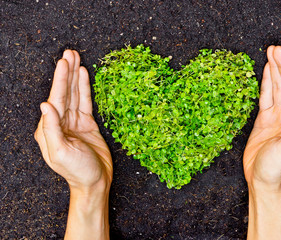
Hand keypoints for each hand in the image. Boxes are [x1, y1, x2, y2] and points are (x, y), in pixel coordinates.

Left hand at [34, 50, 112, 192]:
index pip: (55, 99)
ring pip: (74, 94)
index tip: (64, 62)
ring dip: (74, 76)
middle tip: (70, 52)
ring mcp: (74, 121)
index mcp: (49, 129)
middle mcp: (60, 122)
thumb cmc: (77, 170)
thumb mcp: (61, 152)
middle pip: (64, 92)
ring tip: (76, 58)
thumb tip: (44, 104)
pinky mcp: (87, 123)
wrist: (95, 181)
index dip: (60, 80)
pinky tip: (84, 75)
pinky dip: (84, 88)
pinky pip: (85, 102)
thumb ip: (51, 128)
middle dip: (66, 72)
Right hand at [243, 46, 280, 187]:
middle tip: (275, 48)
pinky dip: (267, 83)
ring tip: (270, 53)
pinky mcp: (265, 119)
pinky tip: (266, 72)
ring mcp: (279, 116)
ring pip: (277, 88)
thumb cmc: (279, 168)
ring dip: (274, 70)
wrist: (262, 179)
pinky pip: (266, 97)